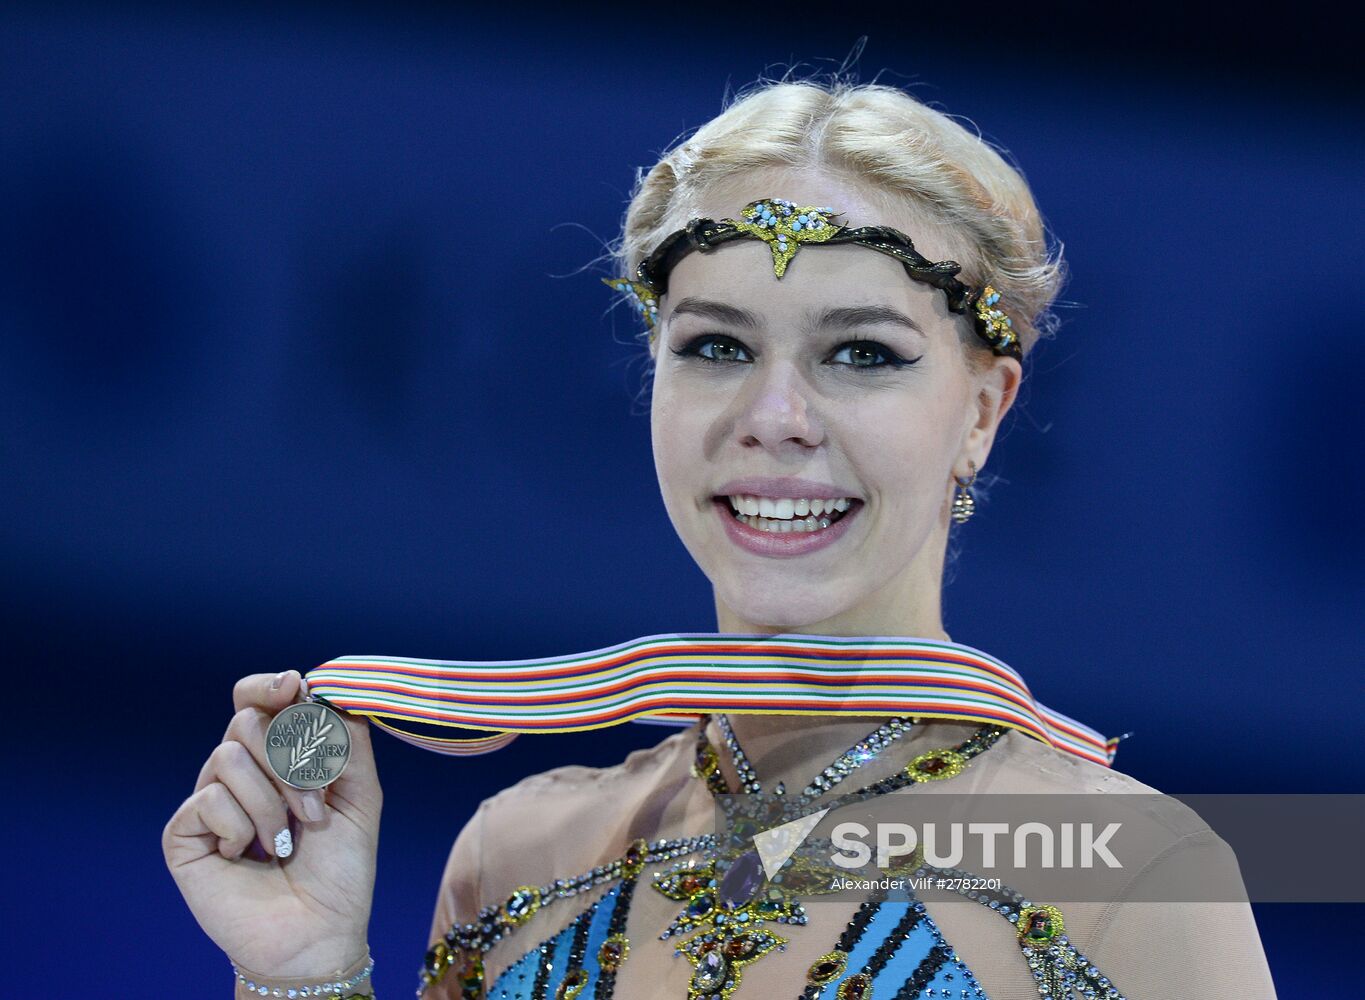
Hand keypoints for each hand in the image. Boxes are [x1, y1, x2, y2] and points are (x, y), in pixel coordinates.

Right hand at [163, 670, 381, 976]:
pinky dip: (241, 827)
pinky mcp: (184, 834)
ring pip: (228, 756)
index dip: (269, 687)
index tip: (293, 686)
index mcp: (279, 757)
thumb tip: (326, 689)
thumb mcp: (361, 795)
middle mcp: (240, 772)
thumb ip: (349, 741)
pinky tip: (249, 856)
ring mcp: (209, 800)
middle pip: (247, 722)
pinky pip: (208, 799)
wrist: (320, 930)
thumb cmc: (341, 867)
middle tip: (314, 811)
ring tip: (287, 841)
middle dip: (291, 763)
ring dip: (272, 802)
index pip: (257, 699)